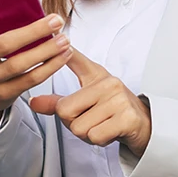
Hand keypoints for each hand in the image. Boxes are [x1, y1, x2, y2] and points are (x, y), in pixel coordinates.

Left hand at [28, 49, 151, 157]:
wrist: (144, 124)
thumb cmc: (112, 111)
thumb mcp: (85, 102)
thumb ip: (58, 103)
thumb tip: (33, 102)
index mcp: (96, 75)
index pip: (77, 60)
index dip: (64, 51)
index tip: (55, 35)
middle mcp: (108, 83)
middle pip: (65, 110)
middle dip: (73, 123)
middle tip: (91, 120)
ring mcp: (119, 100)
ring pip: (79, 127)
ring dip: (87, 134)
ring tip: (102, 125)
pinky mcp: (127, 118)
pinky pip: (95, 136)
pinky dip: (99, 140)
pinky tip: (110, 132)